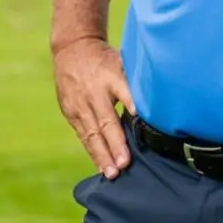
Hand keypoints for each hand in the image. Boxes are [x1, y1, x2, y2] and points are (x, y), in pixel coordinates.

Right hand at [53, 37, 135, 179]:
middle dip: (114, 146)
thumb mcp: (123, 63)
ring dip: (101, 155)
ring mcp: (78, 105)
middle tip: (123, 166)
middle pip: (104, 123)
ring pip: (91, 134)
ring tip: (111, 173)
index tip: (139, 126)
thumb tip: (152, 106)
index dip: (131, 112)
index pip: (123, 97)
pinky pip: (82, 135)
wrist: (72, 49)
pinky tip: (100, 164)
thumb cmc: (104, 59)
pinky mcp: (70, 112)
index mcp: (109, 78)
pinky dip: (92, 150)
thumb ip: (134, 85)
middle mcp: (92, 94)